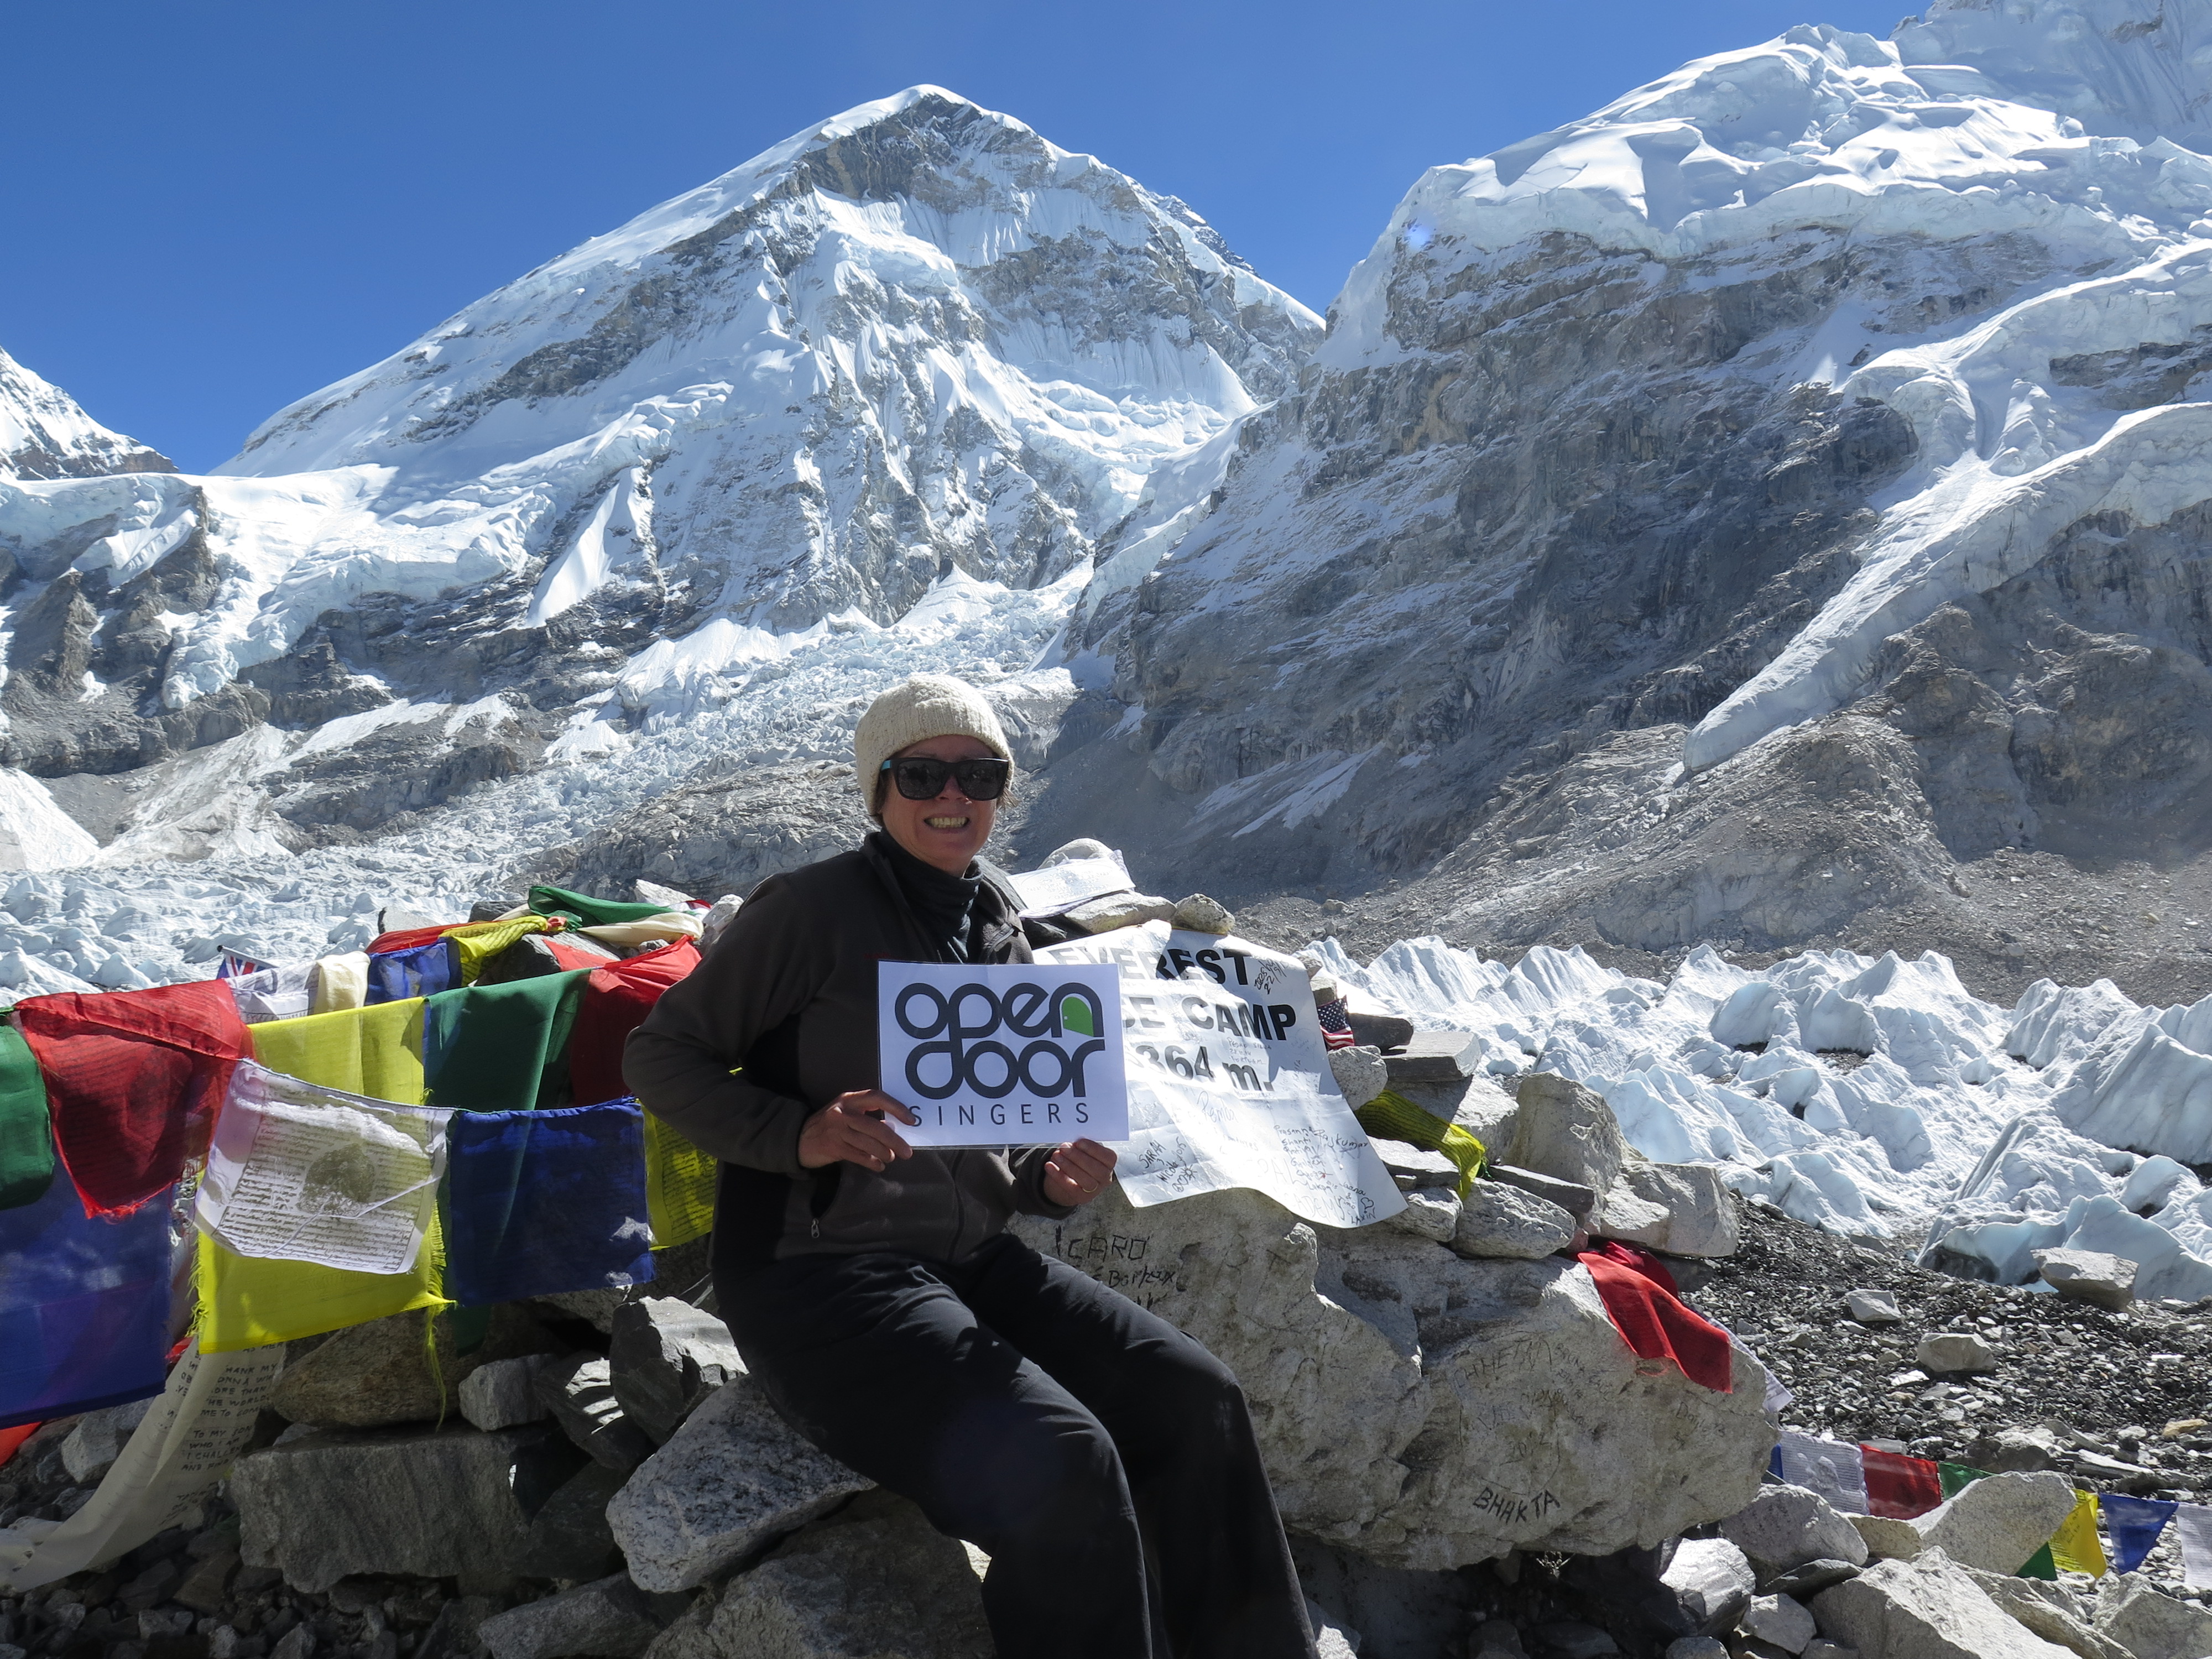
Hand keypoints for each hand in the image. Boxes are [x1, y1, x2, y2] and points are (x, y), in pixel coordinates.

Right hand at [798, 1091, 917, 1171]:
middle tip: (907, 1152)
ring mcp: (836, 1130)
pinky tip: (878, 1166)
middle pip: (874, 1126)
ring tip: (891, 1158)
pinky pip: (858, 1156)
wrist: (800, 1138)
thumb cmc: (830, 1125)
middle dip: (894, 1140)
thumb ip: (868, 1118)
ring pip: (867, 1143)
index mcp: (849, 1099)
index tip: (911, 1120)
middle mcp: (842, 1112)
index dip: (896, 1108)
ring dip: (883, 1153)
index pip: (877, 1097)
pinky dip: (871, 1162)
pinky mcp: (833, 1147)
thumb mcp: (847, 1114)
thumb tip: (894, 1129)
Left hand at [1042, 1139, 1116, 1206]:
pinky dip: (1059, 1176)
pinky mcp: (1081, 1197)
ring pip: (1086, 1180)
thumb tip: (1071, 1142)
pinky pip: (1071, 1187)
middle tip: (1064, 1147)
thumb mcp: (1082, 1151)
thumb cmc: (1078, 1160)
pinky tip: (1049, 1166)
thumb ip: (1081, 1146)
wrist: (1068, 1180)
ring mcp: (1094, 1190)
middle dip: (1078, 1157)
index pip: (1109, 1157)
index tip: (1079, 1142)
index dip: (1094, 1149)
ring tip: (1056, 1155)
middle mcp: (1105, 1178)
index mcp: (1109, 1164)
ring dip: (1069, 1166)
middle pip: (1097, 1169)